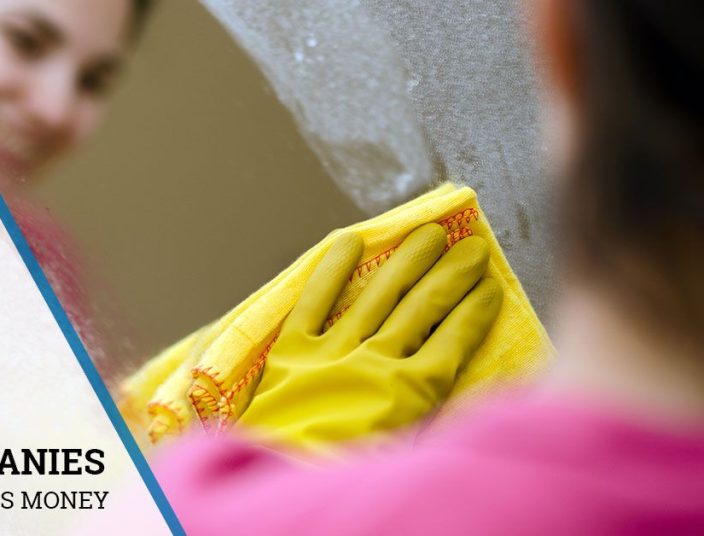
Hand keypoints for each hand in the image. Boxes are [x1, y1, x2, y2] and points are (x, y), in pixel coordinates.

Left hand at [237, 223, 501, 450]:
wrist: (287, 479)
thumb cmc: (349, 475)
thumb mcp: (411, 451)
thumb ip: (442, 413)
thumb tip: (484, 380)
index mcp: (411, 392)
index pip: (455, 339)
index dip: (475, 310)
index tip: (491, 287)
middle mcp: (377, 361)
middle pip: (422, 306)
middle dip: (451, 274)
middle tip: (471, 247)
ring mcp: (333, 350)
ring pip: (378, 294)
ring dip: (407, 260)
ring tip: (428, 234)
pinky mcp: (292, 350)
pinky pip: (314, 300)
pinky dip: (331, 269)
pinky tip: (349, 240)